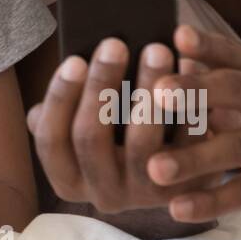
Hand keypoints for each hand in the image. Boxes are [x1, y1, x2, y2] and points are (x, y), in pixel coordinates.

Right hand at [28, 36, 236, 215]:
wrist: (172, 172)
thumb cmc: (116, 134)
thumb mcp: (84, 126)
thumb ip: (68, 106)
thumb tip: (72, 67)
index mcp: (67, 179)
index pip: (51, 139)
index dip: (59, 99)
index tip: (74, 59)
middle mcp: (100, 194)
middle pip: (90, 137)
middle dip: (101, 86)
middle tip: (115, 44)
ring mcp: (141, 195)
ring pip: (140, 143)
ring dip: (147, 93)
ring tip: (157, 51)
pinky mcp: (182, 189)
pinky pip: (185, 146)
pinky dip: (187, 108)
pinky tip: (190, 72)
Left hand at [142, 25, 240, 221]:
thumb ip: (216, 64)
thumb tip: (177, 38)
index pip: (233, 55)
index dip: (207, 45)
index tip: (178, 36)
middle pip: (235, 92)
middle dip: (196, 91)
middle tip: (157, 92)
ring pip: (236, 148)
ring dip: (195, 158)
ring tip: (155, 168)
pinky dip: (212, 201)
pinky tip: (178, 208)